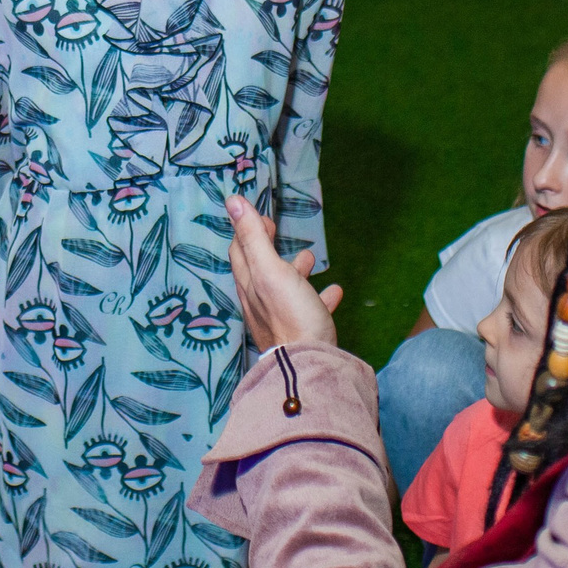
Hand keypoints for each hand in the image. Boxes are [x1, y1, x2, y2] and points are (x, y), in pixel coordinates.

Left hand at [224, 194, 339, 352]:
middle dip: (267, 247)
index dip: (246, 231)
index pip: (240, 251)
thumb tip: (232, 200)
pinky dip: (319, 296)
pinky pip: (309, 309)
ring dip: (295, 270)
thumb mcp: (270, 269)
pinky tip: (335, 291)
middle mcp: (260, 301)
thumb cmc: (290, 315)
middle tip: (277, 229)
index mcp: (250, 283)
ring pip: (285, 288)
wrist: (308, 366)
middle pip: (260, 268)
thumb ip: (253, 237)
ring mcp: (281, 318)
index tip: (259, 216)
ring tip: (309, 258)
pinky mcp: (302, 331)